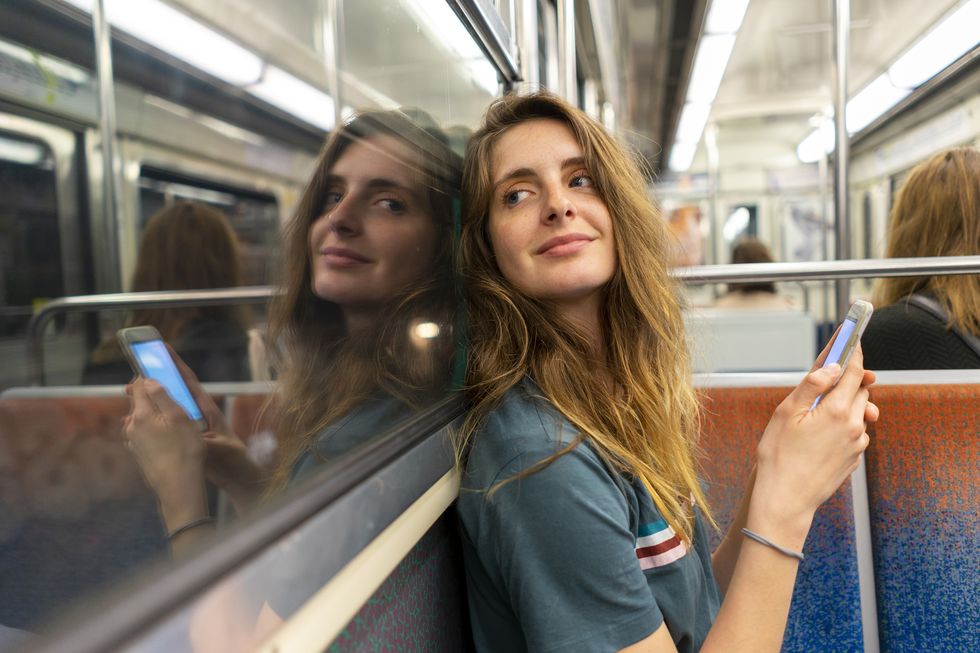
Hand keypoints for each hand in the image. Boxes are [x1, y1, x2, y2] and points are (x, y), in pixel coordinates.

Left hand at [125, 377, 208, 519]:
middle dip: (151, 393)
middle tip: (168, 389)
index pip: (140, 385)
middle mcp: (132, 426)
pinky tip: (166, 434)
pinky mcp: (139, 453)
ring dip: (153, 412)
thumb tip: (149, 379)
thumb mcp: (180, 417)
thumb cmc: (184, 450)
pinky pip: (144, 433)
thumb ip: (163, 395)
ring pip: (141, 418)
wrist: (177, 486)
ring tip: (171, 413)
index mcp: (142, 414)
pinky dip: (153, 427)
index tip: (157, 368)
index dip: (149, 374)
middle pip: (139, 401)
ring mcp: (134, 441)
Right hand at [749, 341, 878, 546]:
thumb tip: (831, 366)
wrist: (785, 499)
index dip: (853, 351)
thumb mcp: (787, 413)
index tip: (852, 338)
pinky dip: (844, 425)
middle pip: (860, 390)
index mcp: (838, 410)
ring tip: (817, 414)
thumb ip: (812, 386)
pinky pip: (855, 432)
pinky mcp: (854, 458)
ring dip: (846, 404)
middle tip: (826, 379)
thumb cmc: (778, 456)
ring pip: (859, 412)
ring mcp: (857, 444)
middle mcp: (855, 425)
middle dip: (848, 380)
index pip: (853, 371)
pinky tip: (819, 436)